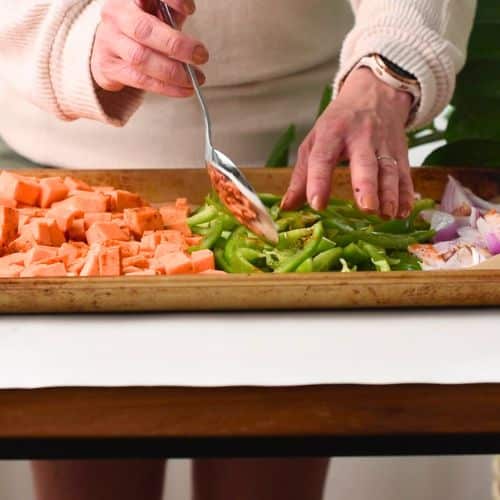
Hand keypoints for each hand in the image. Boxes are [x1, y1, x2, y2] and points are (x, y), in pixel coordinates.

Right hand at [91, 0, 207, 97]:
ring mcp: (109, 41)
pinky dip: (167, 87)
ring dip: (173, 72)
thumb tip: (194, 40)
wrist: (110, 48)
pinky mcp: (109, 67)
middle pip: (144, 30)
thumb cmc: (142, 27)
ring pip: (142, 59)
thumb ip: (172, 16)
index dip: (171, 0)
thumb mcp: (157, 13)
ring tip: (195, 78)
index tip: (189, 10)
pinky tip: (184, 89)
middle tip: (201, 55)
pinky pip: (141, 80)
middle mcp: (115, 16)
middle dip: (177, 45)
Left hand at [281, 68, 413, 218]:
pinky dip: (406, 195)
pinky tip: (403, 212)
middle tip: (366, 208)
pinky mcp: (401, 151)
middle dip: (366, 186)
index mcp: (331, 134)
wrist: (375, 92)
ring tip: (386, 215)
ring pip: (389, 170)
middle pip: (364, 163)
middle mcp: (360, 137)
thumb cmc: (339, 122)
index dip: (318, 181)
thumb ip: (301, 176)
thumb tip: (287, 207)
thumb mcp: (314, 141)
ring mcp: (383, 144)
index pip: (322, 158)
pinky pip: (405, 175)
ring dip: (390, 194)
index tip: (317, 204)